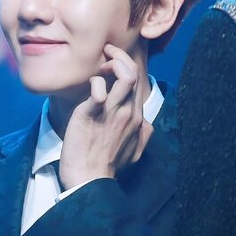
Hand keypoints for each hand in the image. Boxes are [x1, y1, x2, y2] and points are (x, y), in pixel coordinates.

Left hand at [59, 44, 152, 189]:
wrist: (89, 182)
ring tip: (101, 65)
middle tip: (106, 53)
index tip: (112, 64)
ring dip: (113, 62)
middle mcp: (129, 113)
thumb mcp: (134, 153)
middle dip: (120, 56)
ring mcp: (113, 113)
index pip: (139, 82)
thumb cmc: (107, 168)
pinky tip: (88, 86)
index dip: (126, 67)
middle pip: (133, 73)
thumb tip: (146, 125)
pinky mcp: (93, 114)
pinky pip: (98, 89)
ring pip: (124, 74)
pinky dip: (95, 82)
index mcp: (137, 119)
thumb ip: (142, 136)